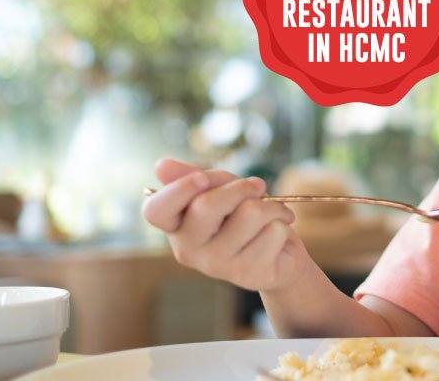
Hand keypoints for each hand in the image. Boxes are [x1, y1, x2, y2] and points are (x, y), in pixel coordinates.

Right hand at [142, 158, 311, 291]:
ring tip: (273, 214)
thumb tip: (161, 165)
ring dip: (271, 206)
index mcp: (175, 226)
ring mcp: (217, 265)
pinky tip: (278, 234)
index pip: (156, 210)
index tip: (202, 177)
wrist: (278, 254)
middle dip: (240, 187)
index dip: (178, 190)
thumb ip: (197, 177)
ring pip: (250, 213)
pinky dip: (283, 223)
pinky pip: (274, 230)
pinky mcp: (248, 274)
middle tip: (258, 186)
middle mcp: (188, 249)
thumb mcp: (222, 190)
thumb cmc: (243, 217)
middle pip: (206, 206)